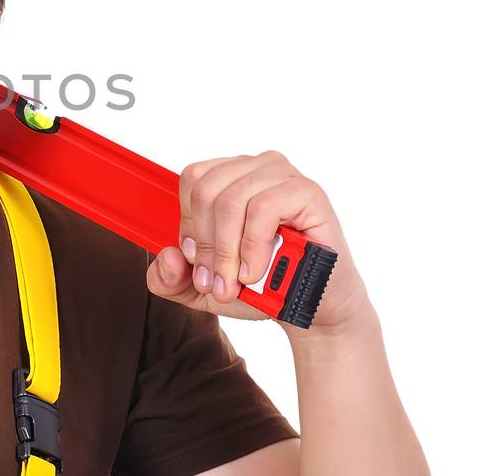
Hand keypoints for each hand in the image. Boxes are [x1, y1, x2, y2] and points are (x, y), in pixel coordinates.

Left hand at [145, 150, 371, 335]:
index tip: (196, 263)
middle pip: (207, 190)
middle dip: (206, 246)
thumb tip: (165, 257)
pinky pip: (264, 209)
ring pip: (232, 200)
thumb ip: (171, 279)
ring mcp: (282, 176)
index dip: (189, 224)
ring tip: (238, 282)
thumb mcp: (203, 291)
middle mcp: (254, 168)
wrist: (311, 306)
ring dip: (228, 252)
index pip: (193, 179)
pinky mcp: (307, 192)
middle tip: (216, 282)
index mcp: (230, 178)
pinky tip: (257, 270)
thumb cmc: (263, 287)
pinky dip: (253, 246)